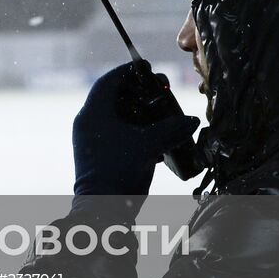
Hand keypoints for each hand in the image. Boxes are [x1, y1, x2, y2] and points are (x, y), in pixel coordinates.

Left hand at [72, 62, 199, 195]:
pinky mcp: (98, 155)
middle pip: (113, 97)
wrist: (102, 209)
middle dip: (138, 93)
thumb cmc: (120, 171)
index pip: (108, 81)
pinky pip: (117, 134)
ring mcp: (91, 140)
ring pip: (116, 117)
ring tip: (162, 114)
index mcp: (93, 113)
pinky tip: (156, 138)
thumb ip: (170, 128)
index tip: (146, 68)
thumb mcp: (149, 145)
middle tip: (159, 91)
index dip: (128, 72)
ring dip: (139, 114)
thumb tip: (191, 120)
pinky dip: (135, 131)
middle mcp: (88, 123)